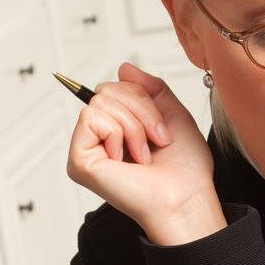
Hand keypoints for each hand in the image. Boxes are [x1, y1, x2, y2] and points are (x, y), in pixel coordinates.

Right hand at [65, 61, 226, 245]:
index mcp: (116, 130)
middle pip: (106, 90)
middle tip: (154, 142)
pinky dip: (118, 134)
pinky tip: (126, 160)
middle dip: (140, 110)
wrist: (186, 197)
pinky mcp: (78, 160)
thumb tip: (123, 68)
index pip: (114, 87)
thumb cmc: (184, 169)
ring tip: (143, 154)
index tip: (161, 130)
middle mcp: (98, 140)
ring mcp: (85, 150)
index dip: (141, 98)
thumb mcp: (172, 114)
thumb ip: (149, 88)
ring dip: (133, 126)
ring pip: (101, 101)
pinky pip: (92, 117)